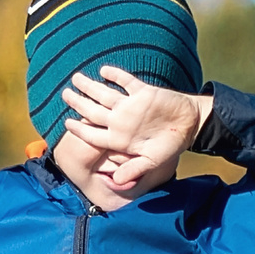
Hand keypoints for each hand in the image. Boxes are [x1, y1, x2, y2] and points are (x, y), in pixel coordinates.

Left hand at [60, 67, 210, 192]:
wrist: (189, 125)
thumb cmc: (170, 145)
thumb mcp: (153, 162)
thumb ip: (134, 169)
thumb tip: (116, 182)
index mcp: (120, 138)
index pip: (94, 134)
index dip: (80, 129)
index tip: (66, 124)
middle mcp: (121, 121)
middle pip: (94, 111)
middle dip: (78, 103)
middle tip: (64, 94)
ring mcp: (131, 106)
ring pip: (105, 94)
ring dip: (90, 86)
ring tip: (76, 78)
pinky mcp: (144, 92)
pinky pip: (126, 82)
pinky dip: (116, 75)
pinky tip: (103, 70)